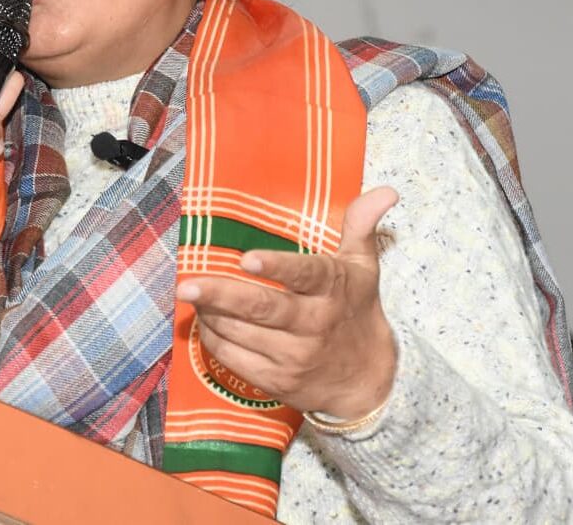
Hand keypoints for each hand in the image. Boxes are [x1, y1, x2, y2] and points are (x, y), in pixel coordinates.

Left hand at [175, 186, 398, 419]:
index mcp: (331, 289)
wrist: (370, 383)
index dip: (275, 267)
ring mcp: (294, 356)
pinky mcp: (277, 382)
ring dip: (210, 313)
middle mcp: (312, 324)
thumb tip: (385, 191)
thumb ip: (361, 226)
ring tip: (192, 293)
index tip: (246, 259)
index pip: (304, 275)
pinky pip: (234, 360)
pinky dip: (213, 340)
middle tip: (186, 284)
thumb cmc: (357, 312)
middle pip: (260, 308)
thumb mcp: (363, 267)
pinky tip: (205, 322)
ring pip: (240, 333)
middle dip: (220, 295)